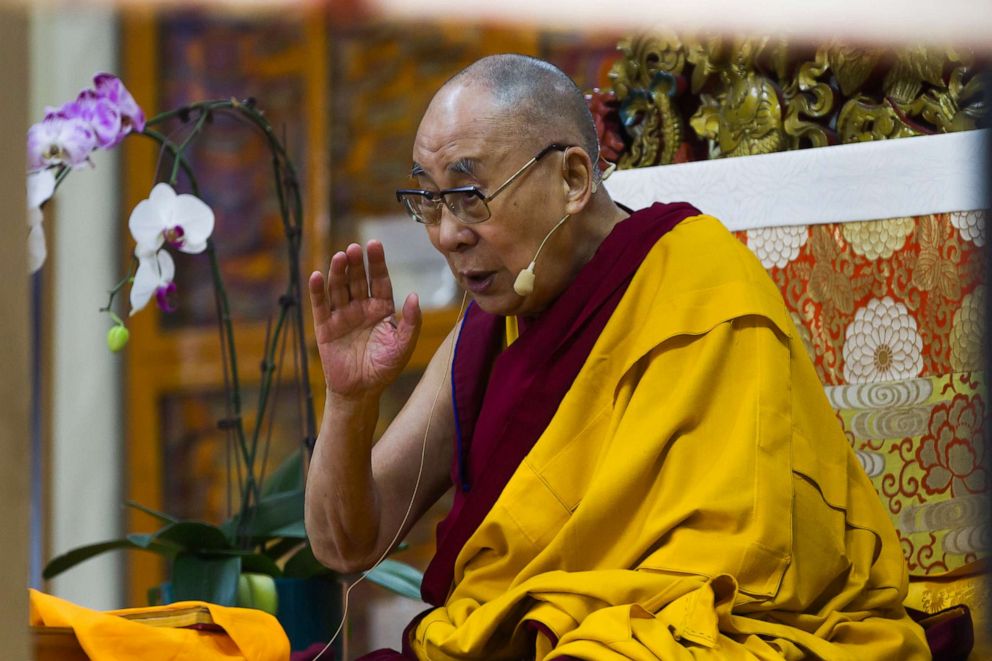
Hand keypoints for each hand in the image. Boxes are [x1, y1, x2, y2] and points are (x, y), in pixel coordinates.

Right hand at [308, 241, 420, 398]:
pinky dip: (317, 291)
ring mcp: (342, 316)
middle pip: (358, 280)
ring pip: (339, 288)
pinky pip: (320, 306)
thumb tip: (415, 295)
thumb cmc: (384, 368)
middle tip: (354, 248)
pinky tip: (317, 276)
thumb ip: (412, 322)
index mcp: (382, 309)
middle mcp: (361, 308)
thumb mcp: (403, 346)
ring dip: (338, 272)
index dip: (377, 263)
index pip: (380, 281)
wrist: (360, 392)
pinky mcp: (325, 327)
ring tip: (339, 256)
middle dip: (357, 264)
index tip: (375, 244)